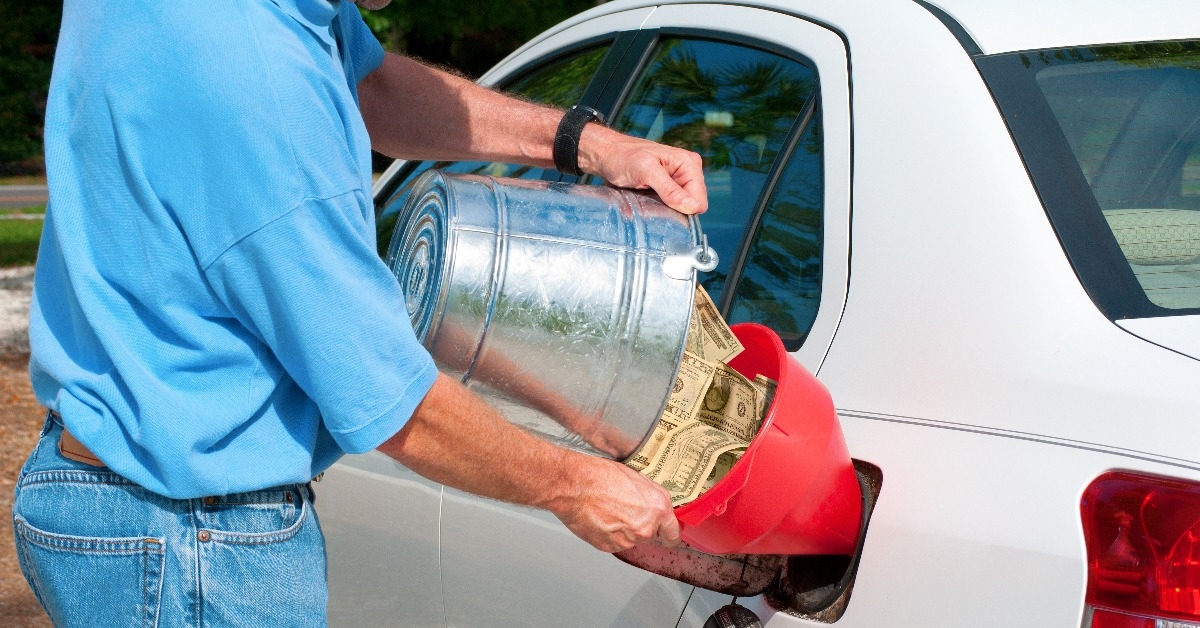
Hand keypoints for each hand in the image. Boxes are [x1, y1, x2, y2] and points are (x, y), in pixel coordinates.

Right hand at [547, 456, 681, 552]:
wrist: (574, 486)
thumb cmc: (601, 477)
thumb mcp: (636, 478)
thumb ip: (652, 496)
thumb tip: (656, 505)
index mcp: (657, 508)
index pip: (674, 533)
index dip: (669, 533)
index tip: (667, 533)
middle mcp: (645, 528)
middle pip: (651, 535)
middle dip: (642, 526)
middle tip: (626, 510)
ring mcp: (626, 540)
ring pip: (631, 540)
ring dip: (625, 530)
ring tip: (609, 511)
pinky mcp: (608, 546)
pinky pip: (615, 543)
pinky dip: (610, 534)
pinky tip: (601, 518)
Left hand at [578, 125, 707, 214]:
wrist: (606, 156)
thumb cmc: (623, 156)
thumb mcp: (646, 170)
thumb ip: (669, 189)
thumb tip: (692, 206)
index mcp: (688, 164)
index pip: (699, 200)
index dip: (684, 208)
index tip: (663, 204)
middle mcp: (686, 173)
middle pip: (691, 207)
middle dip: (674, 209)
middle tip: (652, 199)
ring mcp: (676, 183)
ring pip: (680, 210)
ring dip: (664, 210)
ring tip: (647, 199)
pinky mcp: (666, 192)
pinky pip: (669, 209)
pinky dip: (658, 209)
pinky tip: (646, 201)